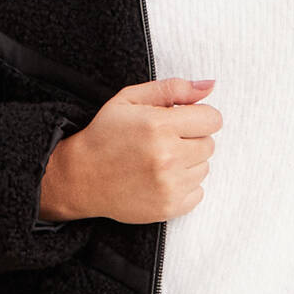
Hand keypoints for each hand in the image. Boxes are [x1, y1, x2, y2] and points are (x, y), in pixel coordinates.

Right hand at [36, 76, 223, 223]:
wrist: (80, 177)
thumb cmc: (105, 135)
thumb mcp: (131, 99)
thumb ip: (173, 89)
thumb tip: (210, 85)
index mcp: (159, 125)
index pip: (213, 119)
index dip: (199, 117)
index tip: (183, 122)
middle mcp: (168, 156)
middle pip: (209, 144)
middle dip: (191, 139)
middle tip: (165, 142)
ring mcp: (169, 185)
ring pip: (204, 168)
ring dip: (188, 163)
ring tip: (160, 161)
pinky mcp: (169, 207)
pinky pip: (198, 193)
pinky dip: (184, 186)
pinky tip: (161, 179)